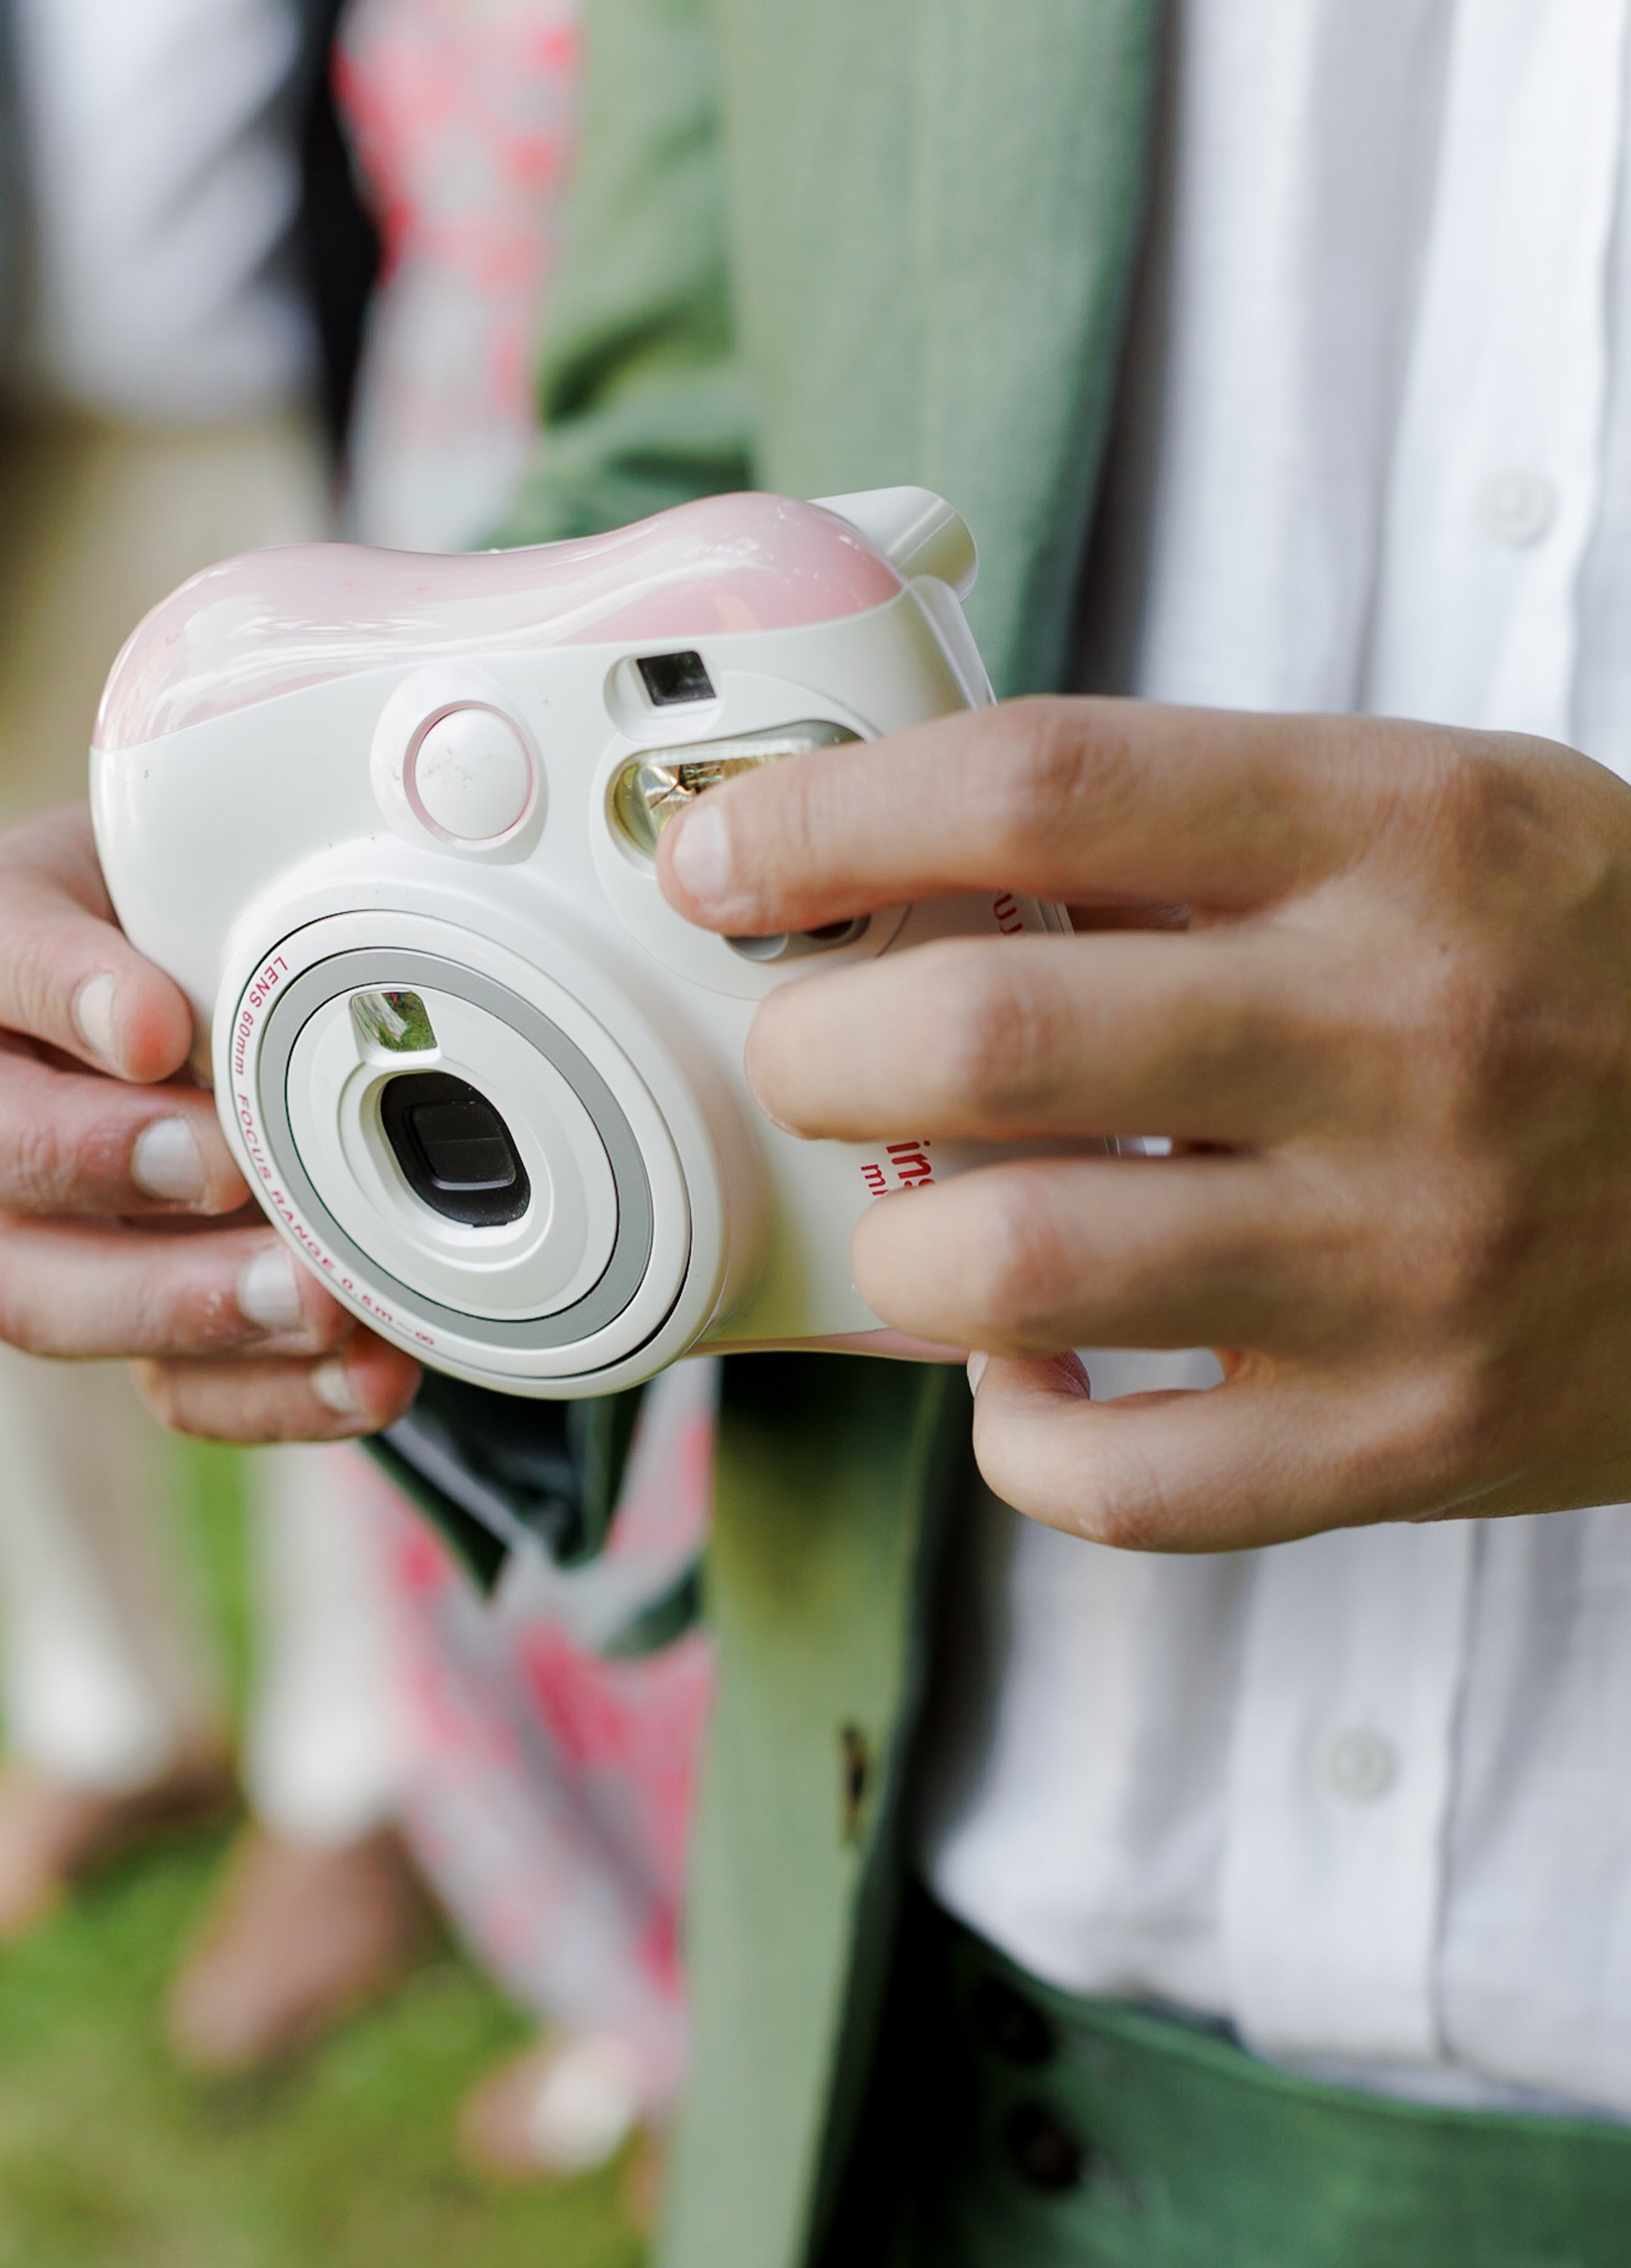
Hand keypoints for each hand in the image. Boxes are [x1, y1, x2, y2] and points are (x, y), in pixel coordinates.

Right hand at [0, 807, 422, 1442]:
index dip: (44, 986)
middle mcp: (5, 1080)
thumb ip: (288, 884)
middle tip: (221, 1167)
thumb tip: (365, 961)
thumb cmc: (317, 919)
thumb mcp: (298, 876)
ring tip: (322, 1296)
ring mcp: (63, 1219)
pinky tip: (373, 1370)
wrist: (390, 1037)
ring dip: (174, 1303)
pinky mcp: (152, 1325)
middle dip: (66, 1158)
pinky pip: (166, 1387)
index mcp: (30, 938)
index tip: (155, 1025)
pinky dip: (272, 1393)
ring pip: (18, 1286)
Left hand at [657, 699, 1630, 1551]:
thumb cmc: (1598, 973)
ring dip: (899, 1260)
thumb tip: (910, 864)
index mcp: (1403, 833)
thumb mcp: (1444, 820)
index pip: (1041, 785)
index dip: (829, 816)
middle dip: (816, 1049)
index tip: (724, 858)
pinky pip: (1119, 1482)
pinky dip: (1020, 1438)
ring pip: (1012, 1270)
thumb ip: (1202, 831)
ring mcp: (1409, 1255)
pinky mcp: (1415, 1437)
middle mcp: (1402, 1033)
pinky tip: (1031, 1378)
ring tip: (924, 1230)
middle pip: (984, 1032)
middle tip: (803, 1055)